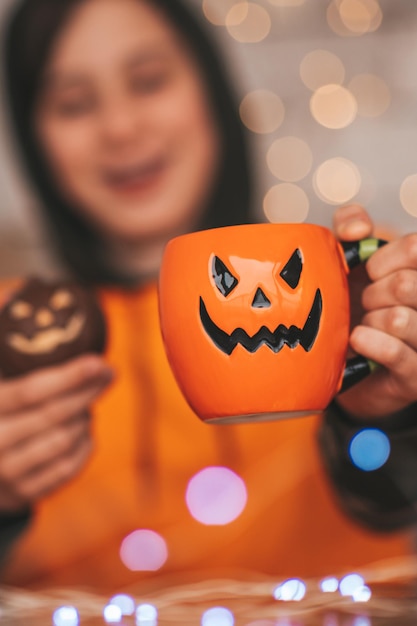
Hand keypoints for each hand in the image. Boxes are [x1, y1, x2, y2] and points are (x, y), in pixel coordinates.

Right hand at [0, 355, 112, 511]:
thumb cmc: (4, 413)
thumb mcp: (7, 390)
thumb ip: (33, 374)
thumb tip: (94, 364)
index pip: (31, 391)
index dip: (69, 376)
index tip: (99, 363)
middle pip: (54, 414)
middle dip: (87, 391)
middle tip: (108, 374)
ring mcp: (8, 471)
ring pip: (64, 439)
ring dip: (83, 419)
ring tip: (84, 407)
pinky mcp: (24, 492)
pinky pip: (68, 467)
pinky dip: (84, 445)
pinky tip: (84, 432)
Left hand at [333, 204, 416, 418]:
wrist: (343, 364)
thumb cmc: (352, 305)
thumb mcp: (349, 259)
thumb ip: (350, 226)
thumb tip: (358, 228)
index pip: (416, 248)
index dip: (384, 259)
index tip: (369, 273)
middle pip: (407, 285)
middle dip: (373, 294)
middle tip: (366, 305)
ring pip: (399, 319)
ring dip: (370, 321)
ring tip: (365, 326)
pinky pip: (397, 353)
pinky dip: (370, 343)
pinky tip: (358, 340)